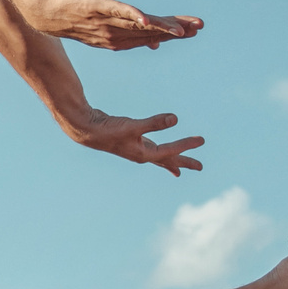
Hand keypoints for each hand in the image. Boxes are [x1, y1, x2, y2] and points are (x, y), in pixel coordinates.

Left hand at [26, 0, 204, 51]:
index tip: (195, 30)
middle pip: (151, 31)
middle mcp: (115, 32)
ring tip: (180, 30)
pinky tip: (146, 19)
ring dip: (160, 27)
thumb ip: (132, 32)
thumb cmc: (76, 17)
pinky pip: (116, 11)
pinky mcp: (95, 6)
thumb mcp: (106, 26)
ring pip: (138, 25)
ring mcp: (106, 20)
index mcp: (120, 38)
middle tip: (199, 28)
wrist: (44, 11)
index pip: (153, 34)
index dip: (174, 33)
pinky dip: (131, 16)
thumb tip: (156, 40)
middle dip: (175, 30)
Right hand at [62, 107, 204, 176]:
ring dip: (171, 160)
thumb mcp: (133, 126)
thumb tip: (176, 119)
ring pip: (158, 156)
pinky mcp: (131, 141)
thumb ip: (154, 123)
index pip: (170, 151)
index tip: (201, 141)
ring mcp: (135, 149)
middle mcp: (141, 154)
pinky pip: (150, 148)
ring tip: (180, 169)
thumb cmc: (108, 130)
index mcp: (143, 154)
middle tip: (200, 167)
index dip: (186, 145)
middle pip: (167, 160)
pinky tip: (156, 148)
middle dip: (184, 162)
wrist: (86, 130)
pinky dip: (158, 150)